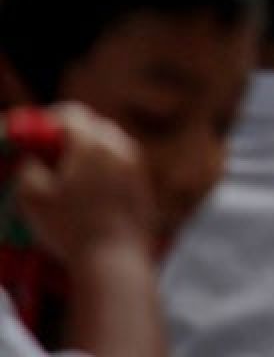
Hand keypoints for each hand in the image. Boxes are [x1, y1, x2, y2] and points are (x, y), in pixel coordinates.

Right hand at [15, 103, 153, 262]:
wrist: (115, 258)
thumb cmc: (69, 227)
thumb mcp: (31, 196)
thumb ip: (28, 167)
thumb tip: (35, 158)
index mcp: (92, 142)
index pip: (70, 113)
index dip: (48, 118)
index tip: (35, 131)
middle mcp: (120, 145)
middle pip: (93, 125)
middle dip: (70, 132)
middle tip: (50, 150)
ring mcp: (137, 163)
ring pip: (110, 143)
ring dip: (90, 148)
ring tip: (70, 170)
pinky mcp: (145, 182)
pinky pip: (122, 162)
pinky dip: (105, 165)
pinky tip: (92, 188)